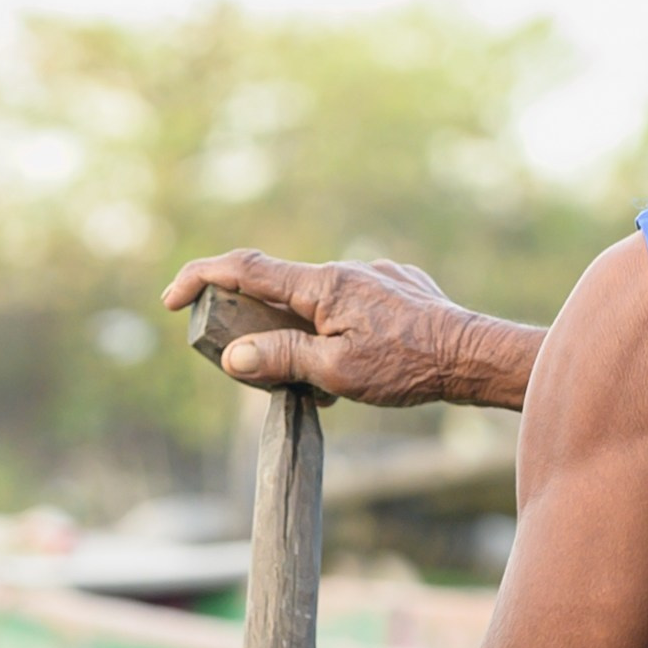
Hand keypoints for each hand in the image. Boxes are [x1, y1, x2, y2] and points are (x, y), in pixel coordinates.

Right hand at [161, 249, 541, 413]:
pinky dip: (343, 332)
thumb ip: (282, 359)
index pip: (245, 268)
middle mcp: (345, 271)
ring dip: (307, 335)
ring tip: (329, 379)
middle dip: (259, 324)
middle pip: (280, 288)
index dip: (201, 278)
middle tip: (258, 363)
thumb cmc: (408, 367)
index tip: (172, 299)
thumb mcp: (336, 372)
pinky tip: (369, 360)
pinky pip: (354, 306)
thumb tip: (235, 357)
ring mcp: (374, 277)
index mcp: (322, 284)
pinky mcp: (398, 289)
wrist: (474, 357)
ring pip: (319, 302)